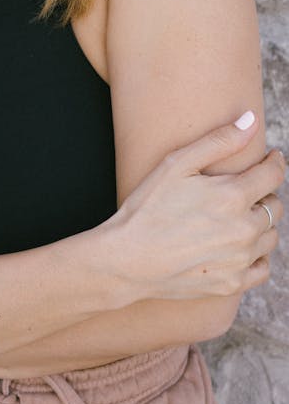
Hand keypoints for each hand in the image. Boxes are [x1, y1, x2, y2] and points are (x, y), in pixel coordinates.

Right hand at [111, 112, 284, 300]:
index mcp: (233, 196)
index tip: (272, 158)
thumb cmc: (148, 206)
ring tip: (238, 216)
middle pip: (275, 206)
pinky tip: (238, 246)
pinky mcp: (233, 283)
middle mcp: (244, 229)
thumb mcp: (177, 164)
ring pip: (271, 236)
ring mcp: (240, 260)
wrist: (129, 259)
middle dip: (264, 193)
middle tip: (244, 189)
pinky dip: (257, 255)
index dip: (275, 162)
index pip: (273, 175)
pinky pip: (263, 267)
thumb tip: (250, 120)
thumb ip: (218, 141)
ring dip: (261, 223)